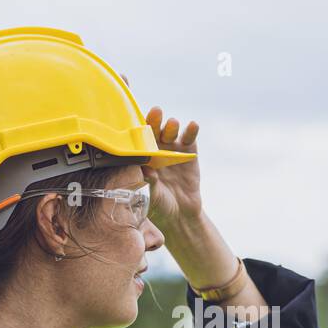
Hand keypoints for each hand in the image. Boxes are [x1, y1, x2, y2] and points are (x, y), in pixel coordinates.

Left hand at [140, 106, 201, 223]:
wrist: (180, 214)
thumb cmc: (158, 204)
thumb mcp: (151, 195)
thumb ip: (148, 181)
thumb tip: (145, 170)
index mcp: (141, 156)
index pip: (137, 138)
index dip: (137, 127)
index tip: (135, 119)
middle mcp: (156, 148)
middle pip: (154, 129)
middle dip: (154, 120)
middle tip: (156, 113)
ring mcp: (173, 149)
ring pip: (171, 131)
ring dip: (171, 126)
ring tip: (172, 125)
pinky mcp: (189, 152)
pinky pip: (189, 138)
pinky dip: (191, 130)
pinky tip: (192, 126)